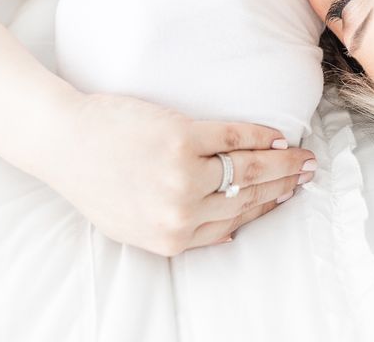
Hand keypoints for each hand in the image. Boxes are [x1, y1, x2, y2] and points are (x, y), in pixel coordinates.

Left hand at [47, 91, 316, 255]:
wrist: (65, 142)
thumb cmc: (96, 181)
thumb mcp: (134, 228)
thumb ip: (179, 233)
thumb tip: (227, 234)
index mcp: (171, 238)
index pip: (233, 223)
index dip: (265, 209)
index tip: (287, 197)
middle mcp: (180, 211)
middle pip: (247, 197)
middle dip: (283, 185)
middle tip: (308, 173)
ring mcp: (182, 174)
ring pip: (247, 169)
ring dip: (281, 161)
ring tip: (302, 155)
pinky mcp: (180, 136)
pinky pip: (232, 136)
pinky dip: (258, 134)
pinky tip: (276, 135)